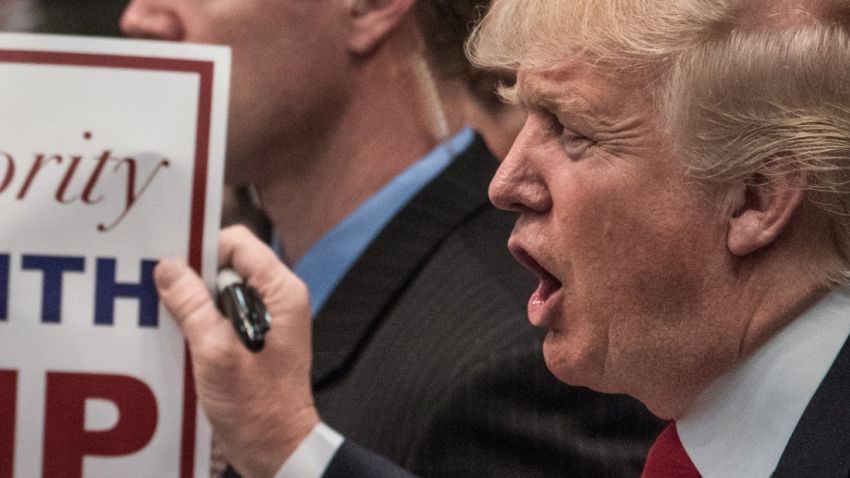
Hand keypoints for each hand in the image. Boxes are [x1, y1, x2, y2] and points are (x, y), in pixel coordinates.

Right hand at [155, 225, 317, 477]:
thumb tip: (169, 269)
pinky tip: (178, 341)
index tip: (171, 267)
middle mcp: (277, 299)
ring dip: (192, 305)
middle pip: (226, 266)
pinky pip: (220, 316)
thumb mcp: (216, 352)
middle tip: (160, 295)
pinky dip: (198, 324)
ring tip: (166, 322)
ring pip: (219, 293)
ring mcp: (265, 319)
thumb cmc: (258, 407)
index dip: (203, 250)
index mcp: (281, 293)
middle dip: (192, 279)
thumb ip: (192, 306)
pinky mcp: (252, 339)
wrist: (276, 449)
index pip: (238, 244)